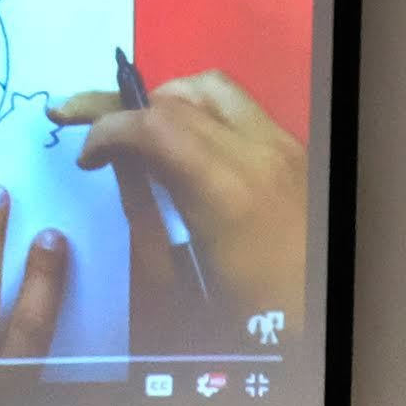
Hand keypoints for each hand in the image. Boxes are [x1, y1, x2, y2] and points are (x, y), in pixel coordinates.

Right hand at [51, 70, 307, 337]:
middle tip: (84, 120)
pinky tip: (184, 141)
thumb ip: (145, 215)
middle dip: (124, 106)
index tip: (86, 157)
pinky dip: (200, 111)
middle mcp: (258, 151)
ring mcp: (281, 145)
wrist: (321, 318)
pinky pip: (239, 107)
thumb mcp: (182, 277)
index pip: (155, 125)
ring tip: (139, 129)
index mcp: (227, 190)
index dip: (107, 129)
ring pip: (213, 87)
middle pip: (179, 96)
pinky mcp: (292, 150)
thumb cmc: (251, 315)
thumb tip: (121, 169)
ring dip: (166, 100)